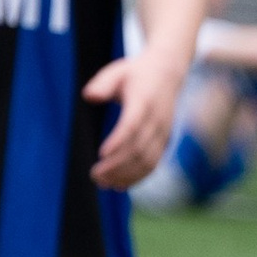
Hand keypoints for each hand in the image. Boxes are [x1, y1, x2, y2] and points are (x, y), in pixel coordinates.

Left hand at [83, 49, 183, 190]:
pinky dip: (138, 177)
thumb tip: (89, 96)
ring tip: (103, 183)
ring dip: (126, 175)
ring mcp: (163, 133)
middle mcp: (156, 120)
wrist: (167, 72)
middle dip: (117, 165)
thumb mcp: (116, 71)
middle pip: (138, 149)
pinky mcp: (165, 142)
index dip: (118, 142)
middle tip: (94, 175)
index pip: (132, 125)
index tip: (101, 154)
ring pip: (148, 161)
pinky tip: (120, 184)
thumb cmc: (136, 73)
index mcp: (144, 102)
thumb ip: (102, 83)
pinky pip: (153, 164)